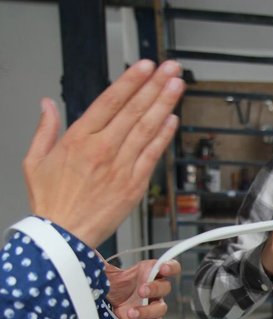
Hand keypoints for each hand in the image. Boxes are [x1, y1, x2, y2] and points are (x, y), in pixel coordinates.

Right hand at [23, 59, 184, 247]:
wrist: (64, 236)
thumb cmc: (51, 202)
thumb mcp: (34, 161)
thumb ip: (45, 129)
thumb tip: (47, 105)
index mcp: (78, 139)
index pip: (110, 101)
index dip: (131, 81)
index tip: (145, 67)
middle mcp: (103, 149)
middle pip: (134, 110)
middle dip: (155, 86)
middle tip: (170, 69)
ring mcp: (121, 167)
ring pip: (147, 129)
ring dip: (164, 104)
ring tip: (177, 86)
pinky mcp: (134, 185)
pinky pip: (152, 155)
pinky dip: (164, 136)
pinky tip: (173, 120)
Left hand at [105, 259, 180, 318]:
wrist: (107, 303)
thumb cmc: (113, 285)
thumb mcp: (106, 270)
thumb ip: (102, 261)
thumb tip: (86, 248)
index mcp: (149, 272)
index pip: (169, 267)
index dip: (170, 267)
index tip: (162, 269)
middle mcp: (154, 289)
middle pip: (166, 288)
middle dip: (154, 289)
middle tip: (141, 290)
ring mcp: (152, 305)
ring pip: (161, 309)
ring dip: (147, 311)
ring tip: (131, 312)